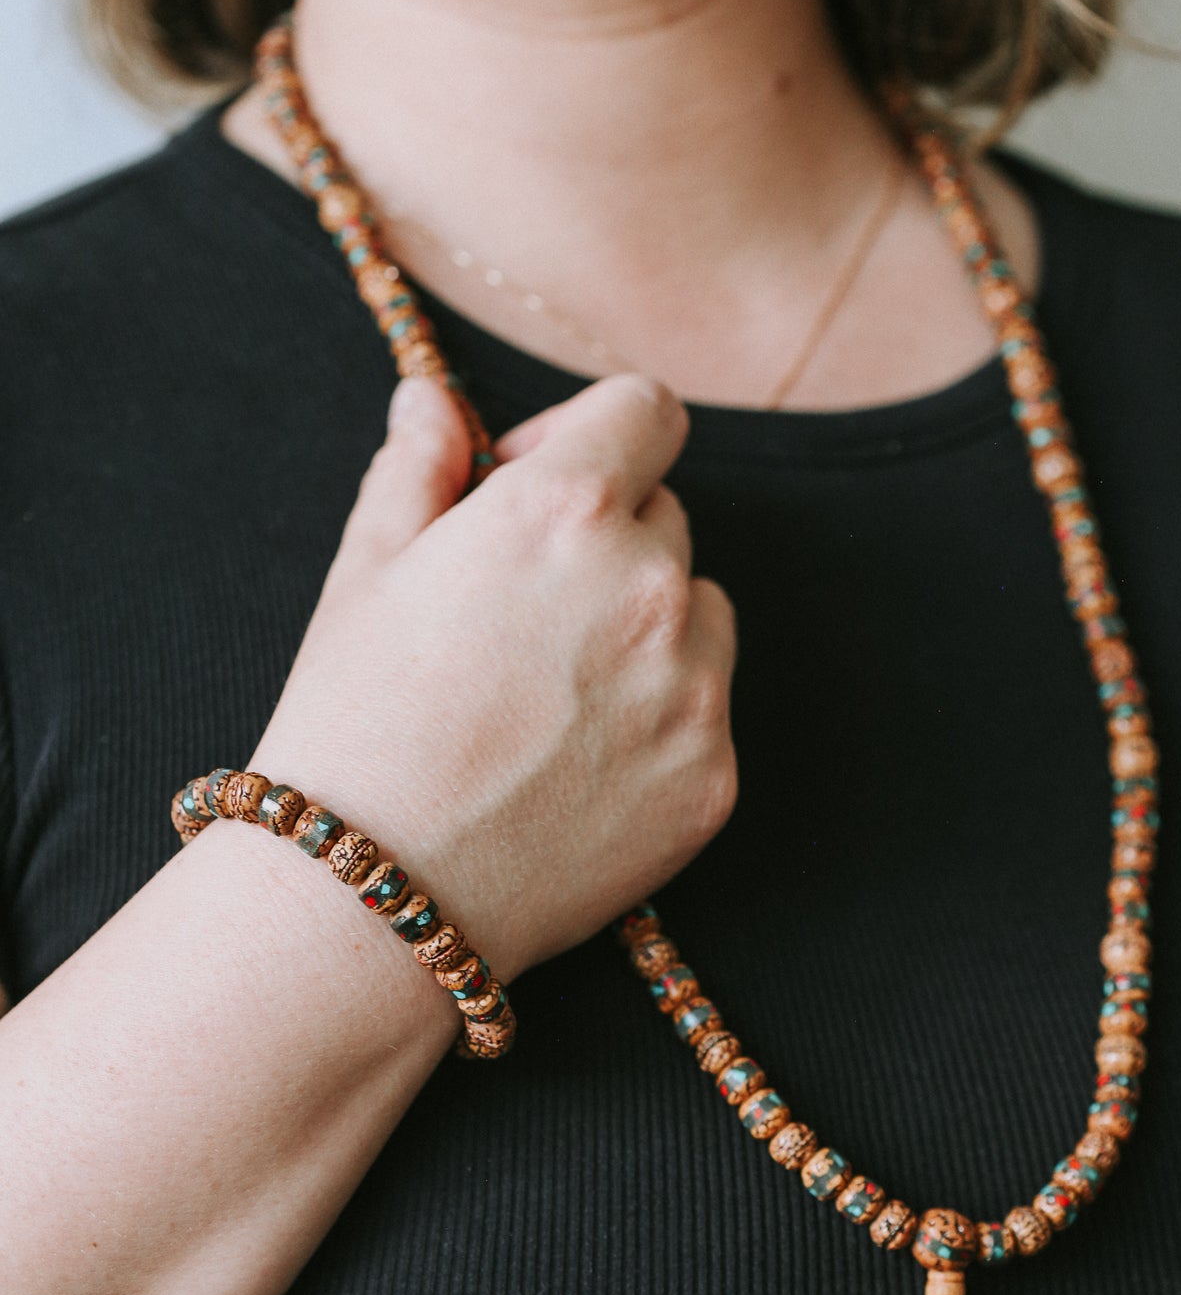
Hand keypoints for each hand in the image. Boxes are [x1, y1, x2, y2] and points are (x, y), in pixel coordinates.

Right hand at [250, 373, 737, 983]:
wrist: (373, 893)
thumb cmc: (353, 723)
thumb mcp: (365, 571)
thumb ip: (419, 465)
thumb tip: (436, 401)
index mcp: (566, 508)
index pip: (645, 411)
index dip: (590, 436)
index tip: (536, 486)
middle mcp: (651, 585)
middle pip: (667, 518)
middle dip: (606, 543)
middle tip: (520, 619)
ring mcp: (694, 688)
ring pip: (700, 615)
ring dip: (647, 631)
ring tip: (549, 702)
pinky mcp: (713, 777)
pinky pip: (707, 714)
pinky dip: (657, 726)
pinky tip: (572, 769)